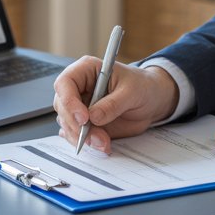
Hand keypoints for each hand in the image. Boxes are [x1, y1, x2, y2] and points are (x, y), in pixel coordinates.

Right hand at [52, 57, 179, 153]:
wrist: (152, 101)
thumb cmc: (142, 87)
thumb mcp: (132, 92)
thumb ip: (113, 104)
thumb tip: (94, 117)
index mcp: (87, 70)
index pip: (65, 83)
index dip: (69, 101)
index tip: (84, 118)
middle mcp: (79, 88)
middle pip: (62, 106)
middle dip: (77, 125)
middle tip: (96, 136)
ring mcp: (80, 106)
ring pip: (67, 124)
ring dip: (82, 137)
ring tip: (104, 143)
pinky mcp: (85, 123)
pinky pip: (75, 134)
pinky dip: (85, 142)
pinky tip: (99, 144)